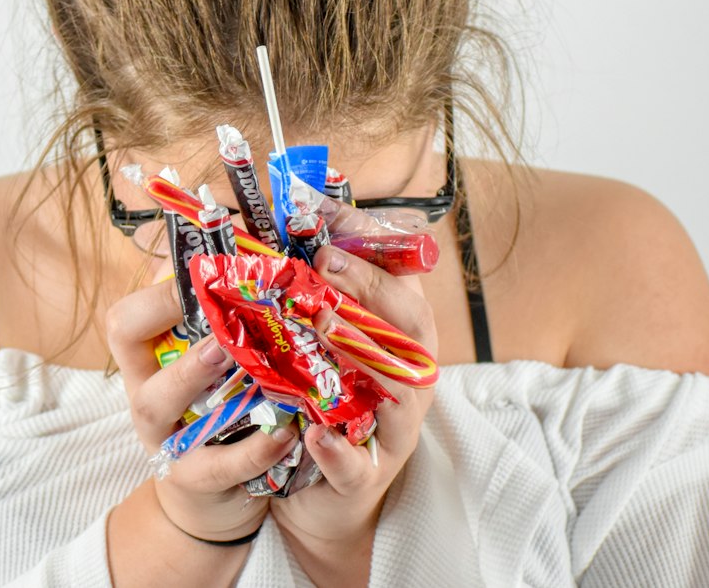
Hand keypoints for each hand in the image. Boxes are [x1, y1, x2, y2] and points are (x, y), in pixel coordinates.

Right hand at [105, 274, 298, 542]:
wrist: (214, 491)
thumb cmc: (215, 404)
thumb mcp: (208, 359)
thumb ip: (216, 312)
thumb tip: (243, 245)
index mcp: (145, 358)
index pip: (127, 318)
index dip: (159, 293)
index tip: (201, 274)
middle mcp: (144, 393)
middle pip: (128, 347)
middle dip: (167, 321)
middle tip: (215, 317)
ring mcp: (163, 437)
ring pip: (157, 404)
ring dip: (190, 374)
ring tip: (233, 356)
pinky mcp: (194, 478)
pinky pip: (218, 464)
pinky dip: (253, 449)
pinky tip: (285, 432)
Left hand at [268, 244, 437, 572]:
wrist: (327, 491)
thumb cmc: (332, 398)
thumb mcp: (332, 339)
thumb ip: (323, 287)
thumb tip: (297, 221)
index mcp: (402, 337)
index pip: (404, 279)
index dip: (372, 245)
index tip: (329, 218)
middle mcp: (410, 378)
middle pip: (412, 325)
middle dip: (370, 287)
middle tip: (323, 263)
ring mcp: (395, 430)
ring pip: (398, 390)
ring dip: (360, 352)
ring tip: (322, 325)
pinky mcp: (366, 478)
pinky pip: (358, 465)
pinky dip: (337, 450)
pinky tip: (313, 435)